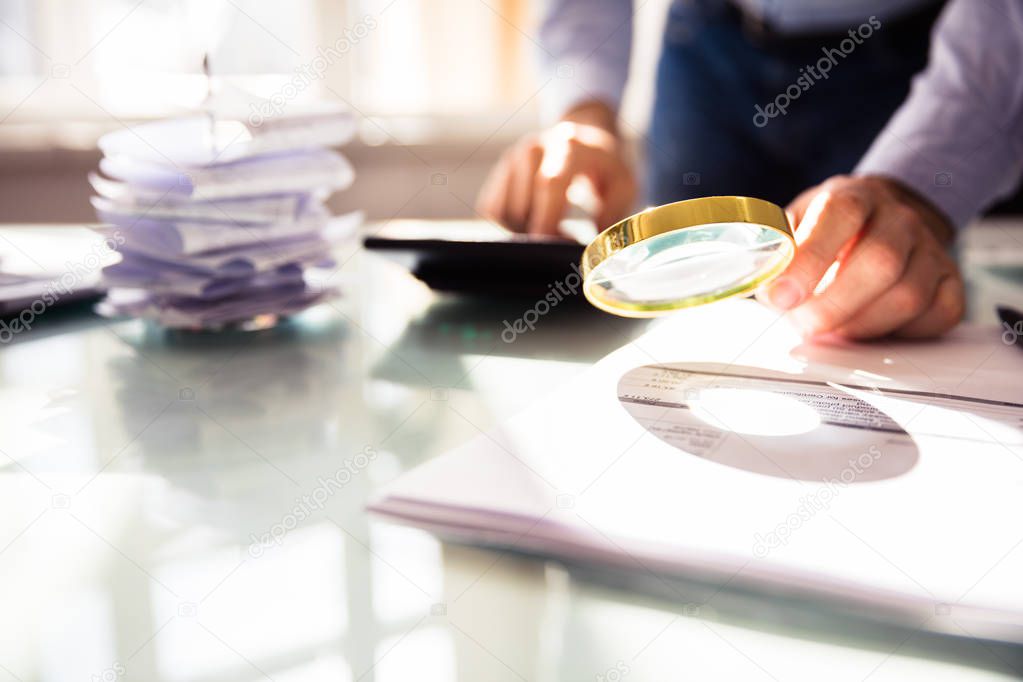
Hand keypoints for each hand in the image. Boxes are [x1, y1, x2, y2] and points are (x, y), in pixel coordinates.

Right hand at [476, 101, 635, 235]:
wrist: (582, 132)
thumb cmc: (605, 166)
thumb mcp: (623, 185)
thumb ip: (612, 216)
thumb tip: (594, 252)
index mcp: (568, 148)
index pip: (550, 184)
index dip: (546, 219)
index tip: (547, 248)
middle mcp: (534, 149)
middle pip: (523, 206)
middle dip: (536, 235)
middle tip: (560, 245)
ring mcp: (512, 159)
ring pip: (502, 213)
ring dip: (521, 232)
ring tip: (550, 232)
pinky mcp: (499, 173)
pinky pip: (492, 211)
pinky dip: (506, 226)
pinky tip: (531, 226)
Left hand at [759, 175, 964, 339]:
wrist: (882, 219)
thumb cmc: (827, 231)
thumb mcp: (794, 226)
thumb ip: (775, 251)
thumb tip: (760, 282)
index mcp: (854, 196)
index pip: (841, 215)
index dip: (809, 259)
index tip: (780, 297)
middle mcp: (900, 218)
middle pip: (881, 262)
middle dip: (833, 306)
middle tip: (802, 325)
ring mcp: (931, 250)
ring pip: (907, 296)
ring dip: (860, 325)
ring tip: (828, 329)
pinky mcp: (951, 282)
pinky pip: (937, 316)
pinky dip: (898, 333)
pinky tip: (867, 327)